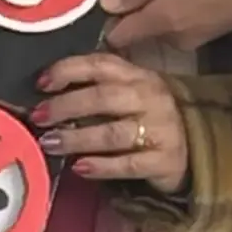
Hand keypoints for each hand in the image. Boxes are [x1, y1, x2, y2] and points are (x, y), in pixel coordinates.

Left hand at [34, 51, 188, 192]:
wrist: (192, 148)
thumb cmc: (147, 118)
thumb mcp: (129, 94)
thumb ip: (96, 89)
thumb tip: (46, 96)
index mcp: (137, 75)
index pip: (101, 64)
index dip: (68, 70)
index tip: (41, 84)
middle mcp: (150, 97)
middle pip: (103, 98)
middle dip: (65, 106)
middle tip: (39, 117)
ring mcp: (160, 129)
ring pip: (112, 133)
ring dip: (76, 138)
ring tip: (50, 143)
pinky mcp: (164, 161)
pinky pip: (128, 164)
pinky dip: (101, 166)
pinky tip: (79, 167)